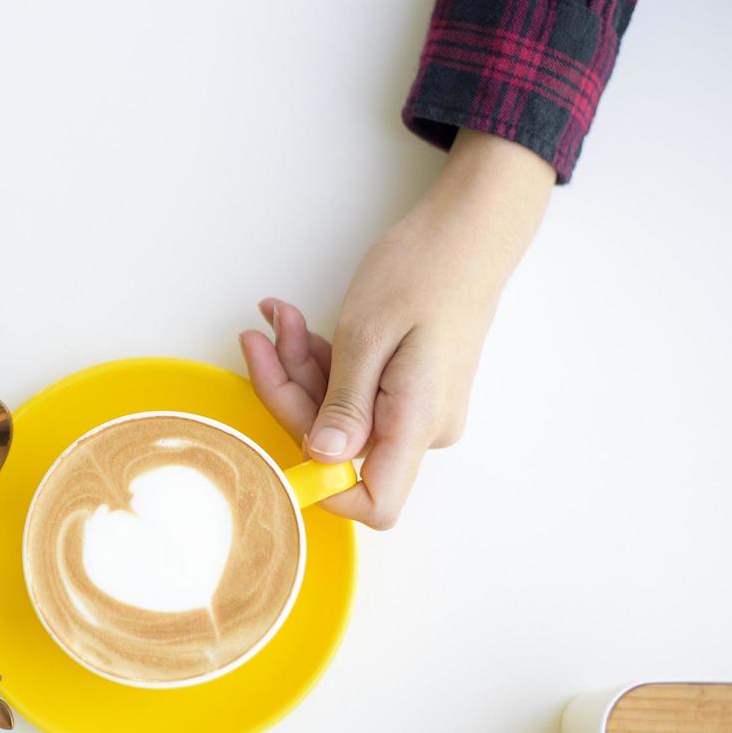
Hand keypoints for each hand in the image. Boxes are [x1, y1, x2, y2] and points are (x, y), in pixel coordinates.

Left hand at [239, 129, 554, 528]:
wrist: (469, 231)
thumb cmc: (425, 270)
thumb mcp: (368, 334)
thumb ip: (344, 404)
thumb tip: (322, 461)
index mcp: (417, 422)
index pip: (375, 501)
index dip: (324, 488)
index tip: (281, 437)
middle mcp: (421, 428)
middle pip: (336, 447)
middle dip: (290, 392)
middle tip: (262, 335)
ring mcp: (415, 410)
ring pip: (337, 412)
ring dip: (301, 369)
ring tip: (283, 318)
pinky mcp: (407, 390)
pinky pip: (354, 392)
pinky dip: (323, 362)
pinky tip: (301, 325)